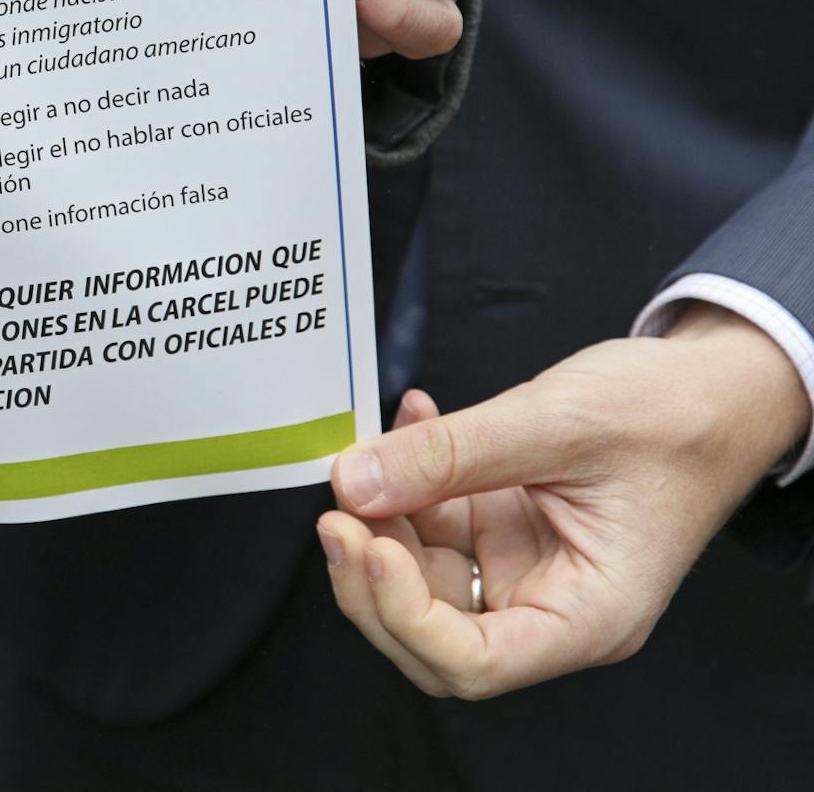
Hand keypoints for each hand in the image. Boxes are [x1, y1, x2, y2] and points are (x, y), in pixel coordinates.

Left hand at [316, 306, 810, 697]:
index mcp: (588, 615)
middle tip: (339, 508)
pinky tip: (410, 419)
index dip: (403, 615)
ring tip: (371, 449)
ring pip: (422, 573)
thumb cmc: (669, 416)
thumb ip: (450, 455)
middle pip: (432, 630)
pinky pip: (436, 517)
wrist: (706, 385)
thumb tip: (356, 483)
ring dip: (383, 515)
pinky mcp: (504, 524)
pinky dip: (410, 473)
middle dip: (373, 574)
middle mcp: (550, 603)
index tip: (364, 546)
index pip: (473, 661)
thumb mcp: (554, 424)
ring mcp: (522, 564)